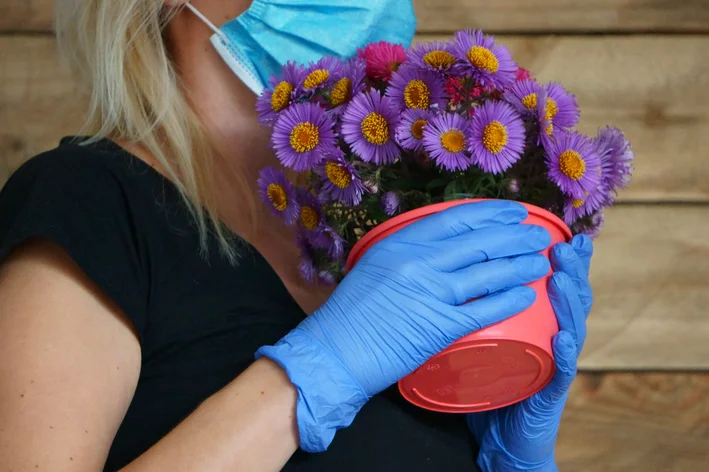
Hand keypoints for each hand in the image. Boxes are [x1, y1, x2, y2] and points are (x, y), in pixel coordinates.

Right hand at [257, 201, 552, 451]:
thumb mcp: (374, 266)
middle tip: (540, 235)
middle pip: (479, 242)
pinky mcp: (438, 328)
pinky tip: (527, 296)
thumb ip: (408, 254)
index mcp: (400, 243)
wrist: (333, 353)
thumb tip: (444, 247)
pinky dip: (508, 301)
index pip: (456, 219)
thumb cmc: (350, 313)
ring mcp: (430, 294)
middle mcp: (418, 263)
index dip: (491, 212)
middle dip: (515, 235)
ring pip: (487, 273)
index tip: (515, 212)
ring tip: (541, 262)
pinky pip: (483, 310)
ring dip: (519, 265)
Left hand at [468, 234, 593, 471]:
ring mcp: (555, 363)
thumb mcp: (491, 332)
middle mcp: (555, 335)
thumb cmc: (494, 376)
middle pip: (571, 297)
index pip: (557, 282)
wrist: (502, 433)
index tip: (565, 232)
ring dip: (569, 302)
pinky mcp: (550, 390)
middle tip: (563, 246)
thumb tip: (462, 265)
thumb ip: (487, 303)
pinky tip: (562, 337)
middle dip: (571, 269)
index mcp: (542, 320)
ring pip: (572, 327)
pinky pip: (561, 370)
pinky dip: (564, 352)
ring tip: (561, 279)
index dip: (565, 258)